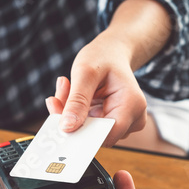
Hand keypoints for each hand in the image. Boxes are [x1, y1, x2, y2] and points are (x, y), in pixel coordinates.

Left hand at [46, 31, 146, 146]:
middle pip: (95, 134)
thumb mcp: (85, 73)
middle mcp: (132, 119)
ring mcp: (123, 123)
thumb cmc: (102, 57)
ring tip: (67, 88)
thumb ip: (77, 101)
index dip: (81, 132)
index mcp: (132, 106)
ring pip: (88, 130)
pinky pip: (87, 126)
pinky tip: (71, 93)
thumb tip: (67, 127)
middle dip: (71, 118)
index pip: (106, 135)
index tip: (58, 120)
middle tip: (56, 98)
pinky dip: (74, 112)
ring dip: (71, 113)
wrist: (111, 53)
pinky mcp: (111, 123)